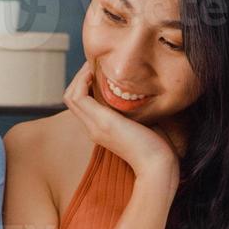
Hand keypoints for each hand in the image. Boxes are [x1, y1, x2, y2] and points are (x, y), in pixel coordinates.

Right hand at [62, 61, 178, 183]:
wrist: (157, 165)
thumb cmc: (157, 146)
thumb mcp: (142, 124)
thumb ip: (134, 111)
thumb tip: (140, 92)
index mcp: (100, 129)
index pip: (81, 103)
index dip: (86, 84)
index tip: (100, 70)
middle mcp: (93, 128)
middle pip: (71, 97)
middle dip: (80, 76)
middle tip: (95, 63)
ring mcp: (94, 126)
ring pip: (71, 96)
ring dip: (80, 76)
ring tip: (94, 65)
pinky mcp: (101, 122)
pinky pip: (78, 97)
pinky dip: (82, 81)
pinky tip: (95, 73)